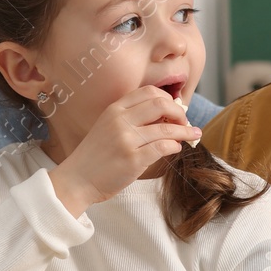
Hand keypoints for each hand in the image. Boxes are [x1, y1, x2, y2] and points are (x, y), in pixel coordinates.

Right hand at [48, 87, 200, 216]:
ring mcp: (126, 140)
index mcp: (114, 109)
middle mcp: (120, 120)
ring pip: (166, 128)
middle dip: (179, 113)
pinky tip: (176, 148)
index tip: (175, 110)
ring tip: (193, 135)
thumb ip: (131, 118)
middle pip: (161, 104)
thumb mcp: (108, 127)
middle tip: (185, 122)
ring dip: (184, 131)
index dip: (168, 98)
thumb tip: (166, 115)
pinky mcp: (132, 159)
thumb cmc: (95, 156)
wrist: (77, 179)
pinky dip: (175, 146)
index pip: (149, 92)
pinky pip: (163, 147)